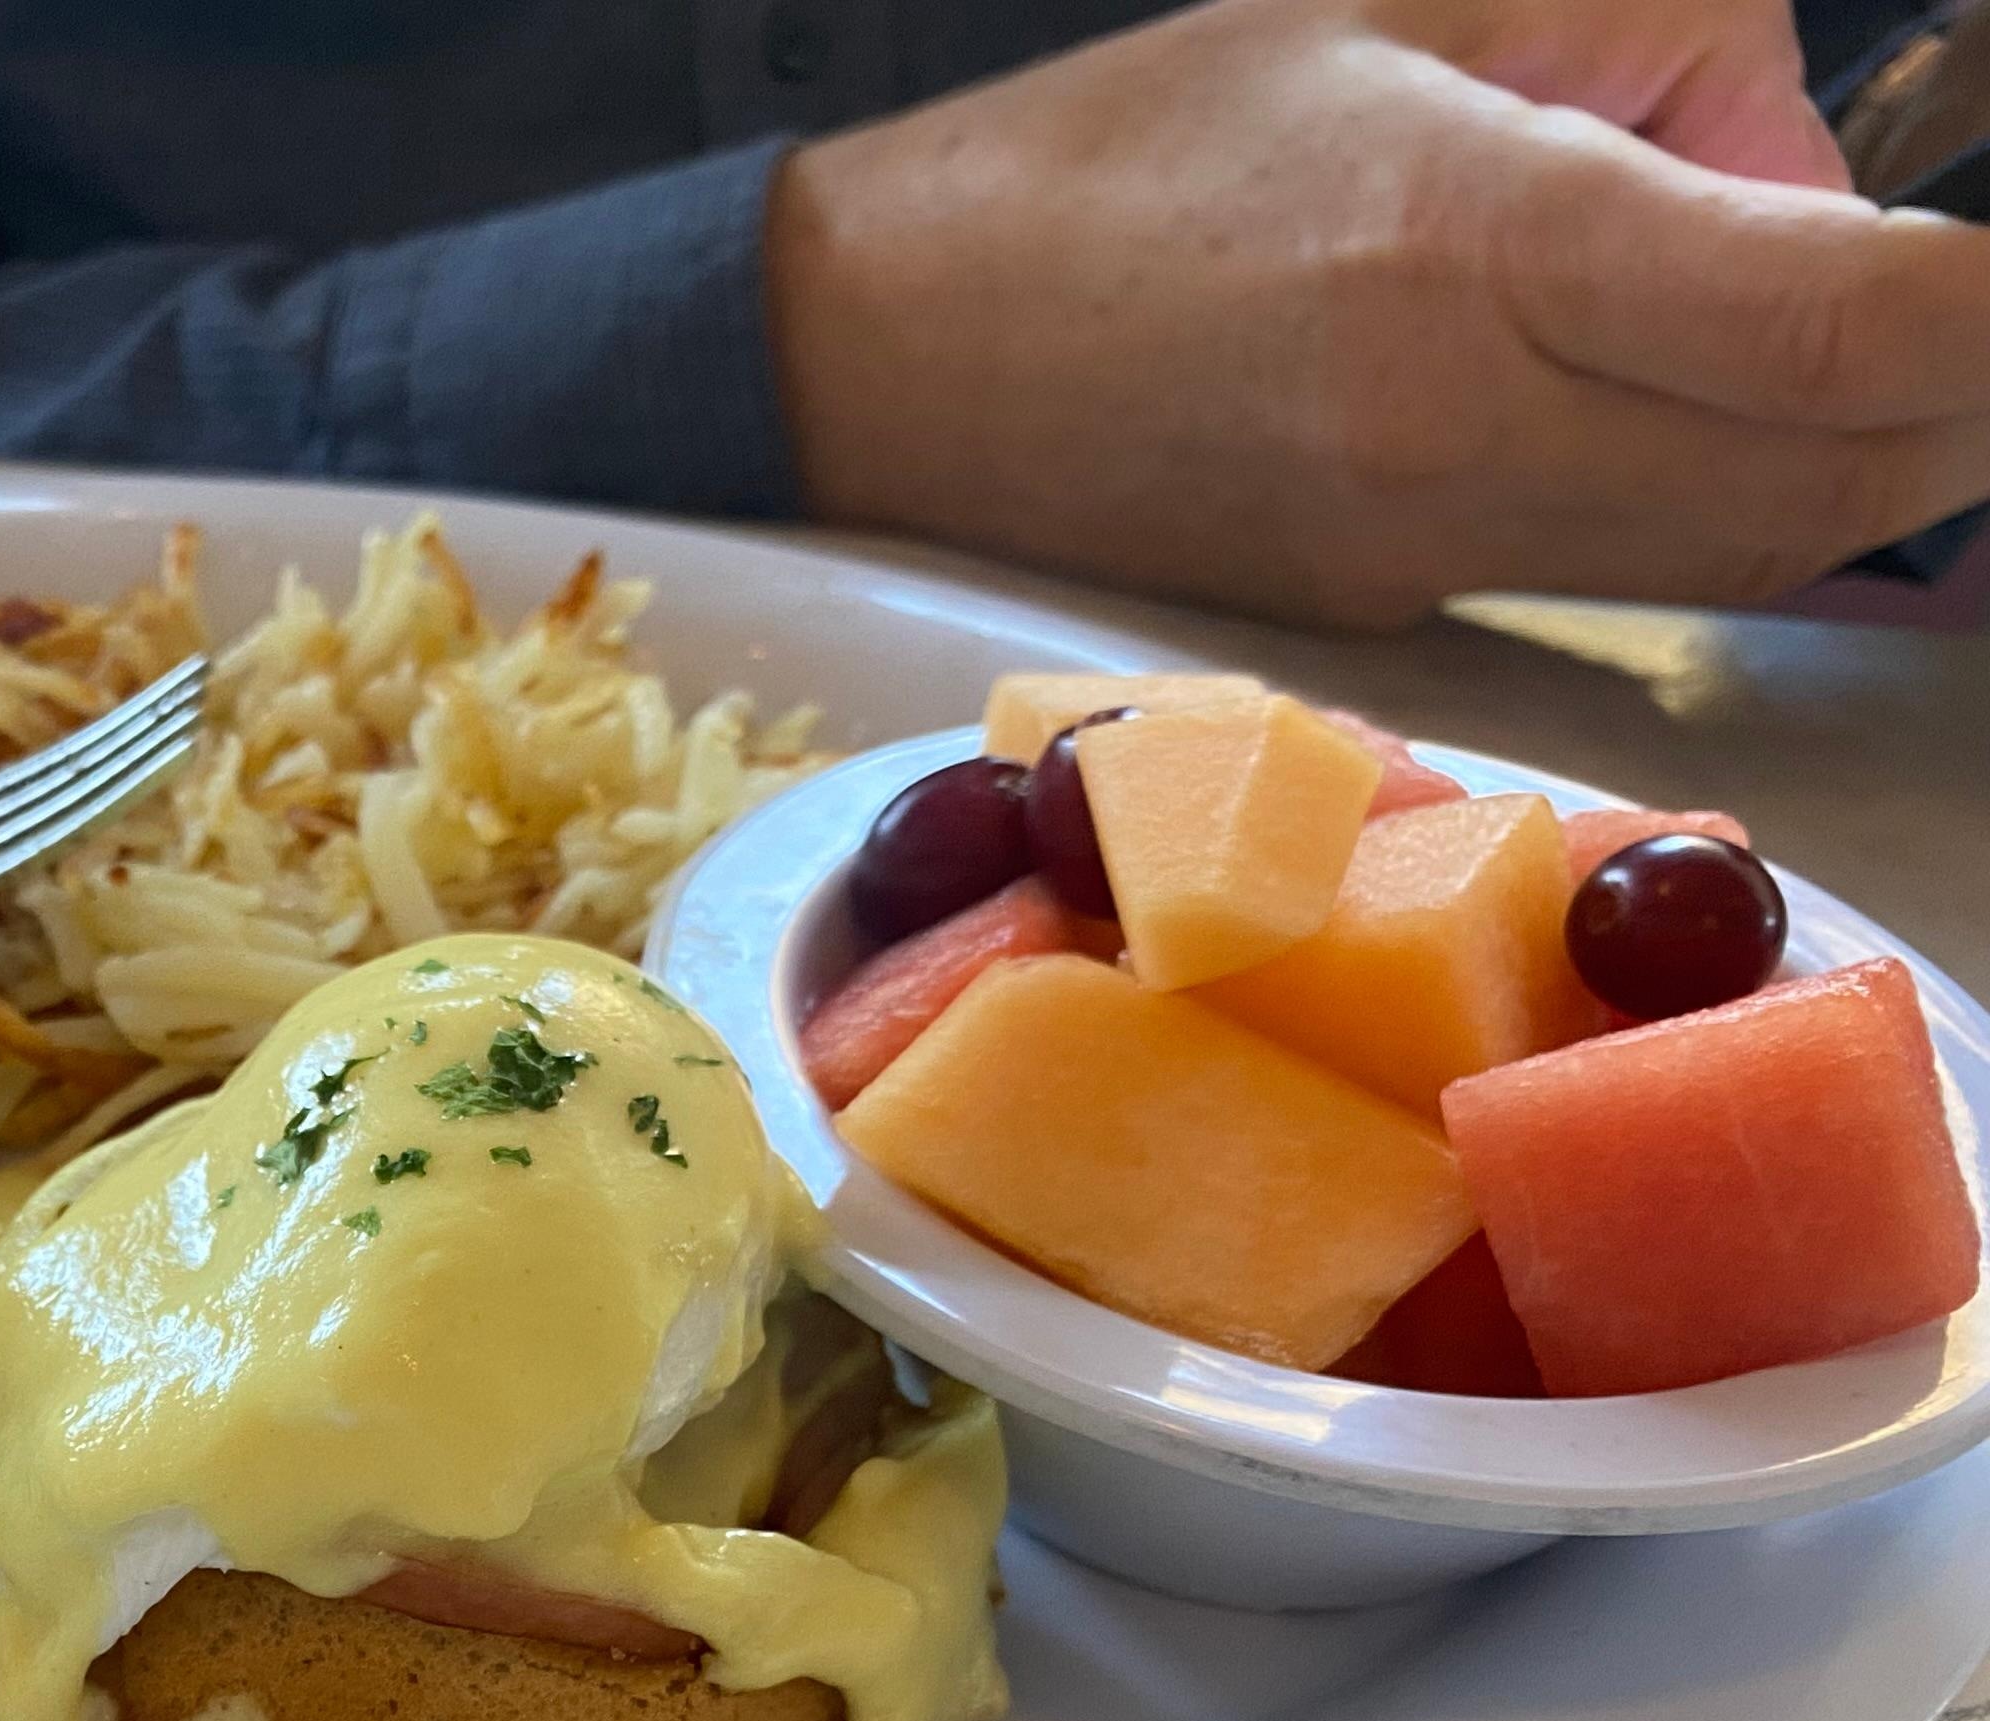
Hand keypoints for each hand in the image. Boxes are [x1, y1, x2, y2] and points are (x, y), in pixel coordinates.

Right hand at [767, 0, 1989, 623]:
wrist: (884, 358)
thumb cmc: (1136, 151)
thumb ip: (1659, 32)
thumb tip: (1812, 163)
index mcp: (1473, 242)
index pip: (1839, 322)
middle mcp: (1462, 434)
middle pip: (1839, 480)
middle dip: (1976, 396)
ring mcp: (1426, 553)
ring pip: (1756, 552)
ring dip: (1876, 460)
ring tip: (1896, 346)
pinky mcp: (1392, 617)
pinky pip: (1639, 576)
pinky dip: (1748, 498)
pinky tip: (1743, 405)